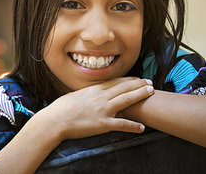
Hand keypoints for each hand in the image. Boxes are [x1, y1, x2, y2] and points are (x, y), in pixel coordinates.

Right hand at [38, 77, 153, 140]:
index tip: (138, 78)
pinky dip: (133, 126)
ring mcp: (103, 110)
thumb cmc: (60, 109)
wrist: (55, 121)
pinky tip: (142, 127)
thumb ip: (86, 94)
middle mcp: (100, 97)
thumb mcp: (74, 96)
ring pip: (126, 100)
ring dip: (140, 96)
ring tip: (151, 93)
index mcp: (93, 89)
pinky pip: (122, 124)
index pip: (115, 82)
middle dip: (139, 84)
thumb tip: (90, 93)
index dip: (129, 80)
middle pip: (124, 88)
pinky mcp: (102, 124)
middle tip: (150, 83)